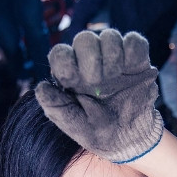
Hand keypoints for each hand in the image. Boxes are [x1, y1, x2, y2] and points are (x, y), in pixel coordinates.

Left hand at [35, 29, 163, 163]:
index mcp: (70, 76)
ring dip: (112, 56)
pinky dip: (133, 52)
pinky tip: (132, 71)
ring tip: (115, 78)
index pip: (60, 54)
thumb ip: (56, 107)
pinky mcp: (136, 60)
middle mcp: (90, 62)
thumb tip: (40, 87)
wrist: (130, 139)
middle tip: (96, 81)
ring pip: (110, 36)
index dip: (64, 61)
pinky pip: (134, 41)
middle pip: (85, 39)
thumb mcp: (74, 125)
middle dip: (90, 58)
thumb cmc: (98, 132)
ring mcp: (113, 59)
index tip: (72, 80)